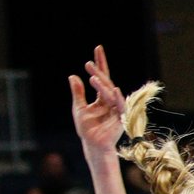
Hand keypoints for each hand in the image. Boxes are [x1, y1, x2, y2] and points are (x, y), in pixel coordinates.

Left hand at [69, 45, 126, 164]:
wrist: (93, 145)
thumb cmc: (87, 129)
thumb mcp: (79, 108)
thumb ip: (78, 93)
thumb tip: (73, 76)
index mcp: (102, 98)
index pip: (101, 77)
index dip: (100, 63)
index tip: (98, 48)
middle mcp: (110, 100)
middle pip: (106, 82)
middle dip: (99, 72)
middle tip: (89, 63)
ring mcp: (116, 107)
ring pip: (110, 92)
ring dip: (102, 85)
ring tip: (92, 77)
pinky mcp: (120, 117)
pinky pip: (119, 105)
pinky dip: (116, 97)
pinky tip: (113, 89)